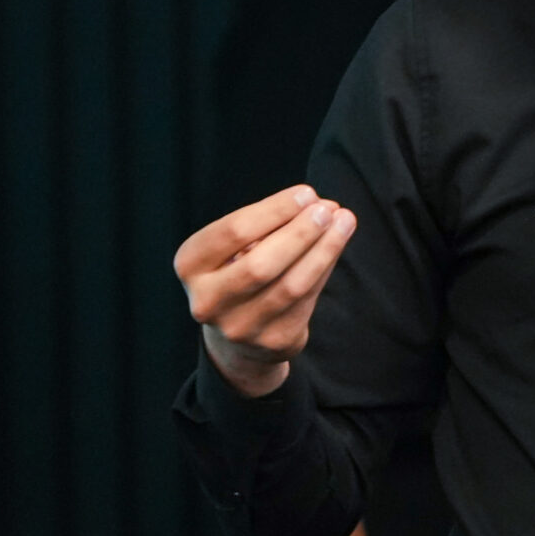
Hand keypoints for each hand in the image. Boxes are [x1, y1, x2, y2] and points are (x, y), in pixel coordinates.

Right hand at [175, 185, 355, 396]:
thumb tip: (323, 206)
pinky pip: (306, 301)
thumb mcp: (238, 246)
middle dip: (300, 232)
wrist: (239, 336)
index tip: (307, 193)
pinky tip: (336, 246)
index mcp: (190, 265)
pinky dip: (324, 269)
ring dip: (323, 250)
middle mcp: (208, 301)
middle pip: (261, 264)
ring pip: (290, 285)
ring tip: (343, 222)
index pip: (235, 231)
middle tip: (327, 209)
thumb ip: (272, 225)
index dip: (275, 210)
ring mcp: (239, 327)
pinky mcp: (272, 342)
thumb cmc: (240, 271)